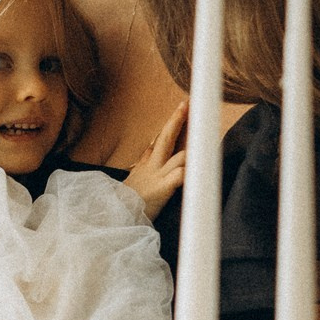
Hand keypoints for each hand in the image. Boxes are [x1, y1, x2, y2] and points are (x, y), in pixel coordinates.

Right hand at [124, 100, 188, 217]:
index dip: (170, 125)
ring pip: (179, 156)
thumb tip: (148, 154)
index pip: (158, 142)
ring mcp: (157, 176)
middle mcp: (152, 168)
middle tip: (187, 105)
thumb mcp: (131, 182)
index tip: (181, 110)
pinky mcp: (163, 188)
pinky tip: (199, 166)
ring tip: (206, 134)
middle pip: (166, 139)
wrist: (113, 215)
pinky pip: (179, 176)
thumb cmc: (124, 203)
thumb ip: (141, 168)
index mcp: (145, 166)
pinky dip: (188, 170)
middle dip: (177, 121)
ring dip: (192, 147)